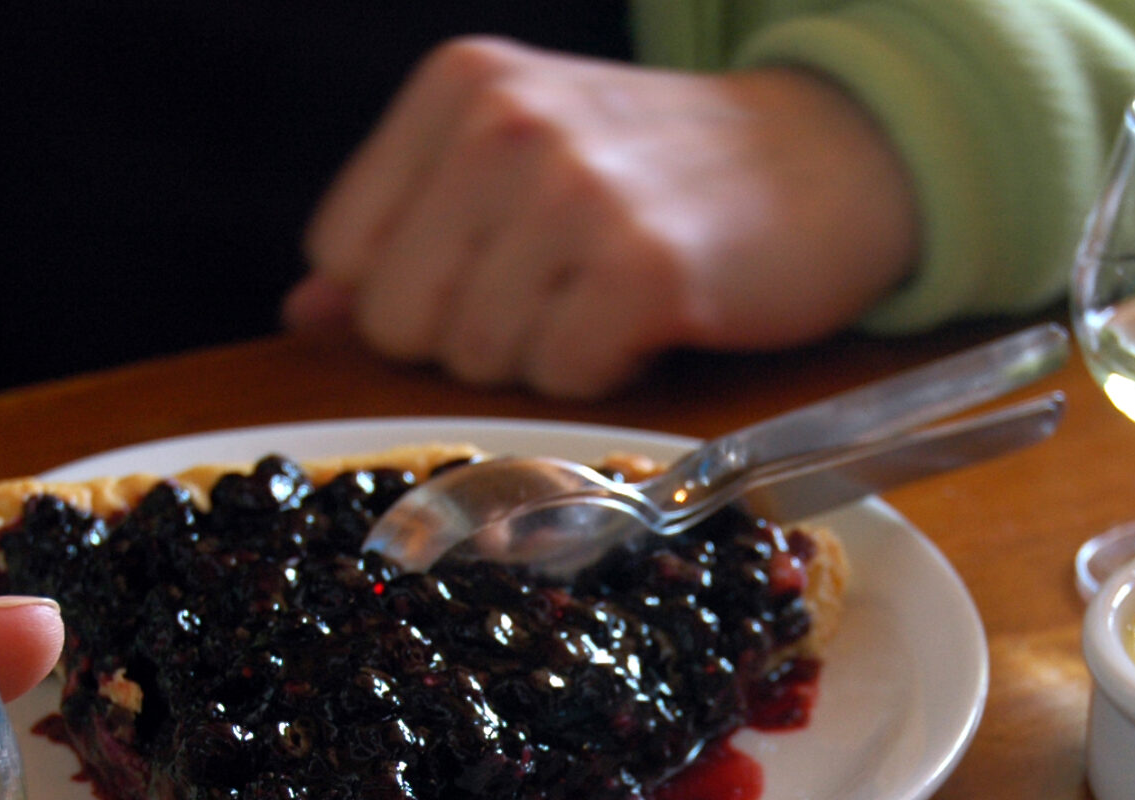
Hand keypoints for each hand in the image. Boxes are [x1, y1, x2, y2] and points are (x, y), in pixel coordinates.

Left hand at [283, 37, 920, 397]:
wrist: (831, 160)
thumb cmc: (663, 175)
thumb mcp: (519, 166)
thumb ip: (404, 234)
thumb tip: (304, 315)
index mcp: (458, 86)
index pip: (344, 257)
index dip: (417, 294)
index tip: (499, 267)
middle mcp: (503, 124)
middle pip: (400, 323)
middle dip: (476, 337)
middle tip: (562, 288)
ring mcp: (573, 193)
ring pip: (478, 362)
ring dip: (550, 355)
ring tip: (612, 293)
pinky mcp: (642, 268)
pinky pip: (562, 379)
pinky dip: (609, 372)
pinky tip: (654, 316)